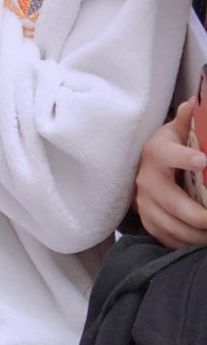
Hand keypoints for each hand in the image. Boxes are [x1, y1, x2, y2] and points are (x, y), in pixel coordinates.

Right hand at [133, 100, 206, 247]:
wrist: (143, 168)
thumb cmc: (169, 148)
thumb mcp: (176, 130)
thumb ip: (187, 118)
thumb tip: (195, 101)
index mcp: (156, 152)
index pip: (169, 156)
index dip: (187, 160)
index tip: (205, 162)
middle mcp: (146, 179)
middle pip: (174, 204)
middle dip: (202, 217)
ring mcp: (143, 201)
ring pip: (171, 225)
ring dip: (197, 235)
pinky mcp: (145, 218)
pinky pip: (165, 236)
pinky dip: (185, 243)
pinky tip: (201, 241)